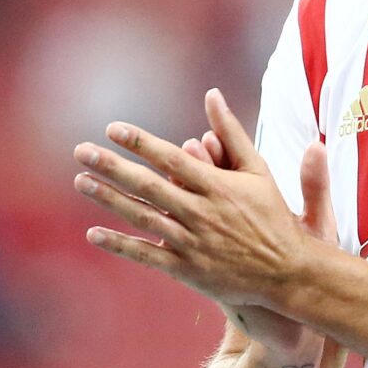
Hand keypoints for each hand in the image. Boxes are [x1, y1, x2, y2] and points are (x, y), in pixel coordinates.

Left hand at [73, 89, 334, 320]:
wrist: (287, 273)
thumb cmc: (272, 215)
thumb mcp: (258, 169)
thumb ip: (231, 132)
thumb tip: (212, 94)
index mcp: (218, 186)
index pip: (171, 159)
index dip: (141, 143)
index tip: (113, 128)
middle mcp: (201, 213)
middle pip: (149, 185)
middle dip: (112, 167)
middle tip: (81, 151)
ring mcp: (192, 243)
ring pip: (142, 217)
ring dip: (109, 199)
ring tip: (81, 181)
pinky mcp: (187, 269)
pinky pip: (147, 255)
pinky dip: (120, 245)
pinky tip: (94, 233)